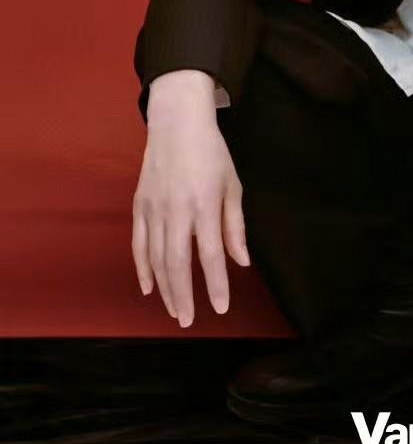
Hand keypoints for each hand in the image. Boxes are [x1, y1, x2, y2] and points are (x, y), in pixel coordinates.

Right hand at [132, 74, 248, 326]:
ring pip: (156, 258)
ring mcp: (154, 209)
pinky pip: (138, 244)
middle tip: (189, 321)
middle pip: (178, 263)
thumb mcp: (232, 184)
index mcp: (204, 204)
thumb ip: (235, 225)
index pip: (211, 254)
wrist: (177, 123)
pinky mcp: (139, 205)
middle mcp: (176, 210)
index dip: (216, 284)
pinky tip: (148, 287)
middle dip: (183, 296)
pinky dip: (142, 268)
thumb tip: (241, 262)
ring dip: (164, 288)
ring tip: (174, 311)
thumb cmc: (212, 152)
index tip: (220, 308)